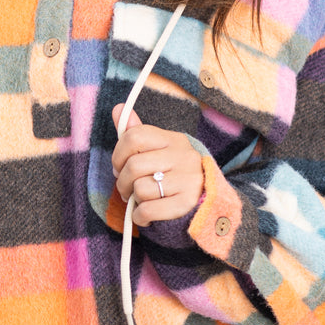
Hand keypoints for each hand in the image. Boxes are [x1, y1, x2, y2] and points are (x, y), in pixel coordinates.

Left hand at [111, 104, 203, 226]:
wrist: (206, 201)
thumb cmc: (173, 173)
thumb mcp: (158, 149)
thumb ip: (136, 131)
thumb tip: (118, 108)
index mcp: (174, 139)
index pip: (134, 137)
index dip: (118, 154)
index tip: (119, 167)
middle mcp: (184, 156)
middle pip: (134, 165)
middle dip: (122, 182)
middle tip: (126, 189)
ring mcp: (188, 180)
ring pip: (140, 189)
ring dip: (133, 199)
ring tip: (140, 200)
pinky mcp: (187, 204)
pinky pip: (147, 210)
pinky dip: (139, 216)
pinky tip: (145, 214)